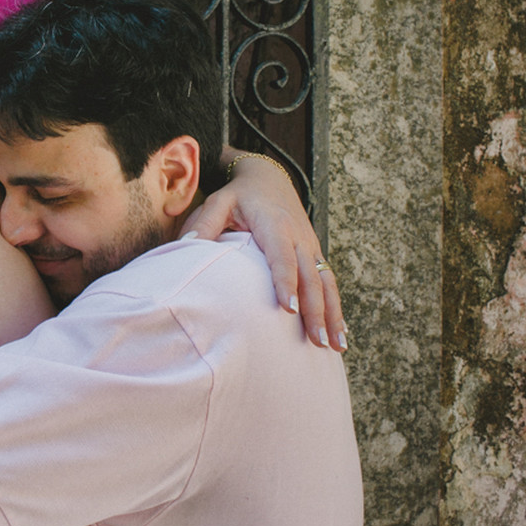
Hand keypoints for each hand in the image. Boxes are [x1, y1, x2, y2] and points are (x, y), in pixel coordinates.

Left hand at [181, 153, 346, 350]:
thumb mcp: (218, 201)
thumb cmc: (239, 196)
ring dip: (332, 314)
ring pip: (326, 282)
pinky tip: (338, 333)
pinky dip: (335, 307)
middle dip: (315, 309)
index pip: (282, 256)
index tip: (288, 308)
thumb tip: (187, 245)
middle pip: (310, 276)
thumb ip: (204, 223)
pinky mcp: (314, 254)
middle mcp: (299, 236)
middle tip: (316, 340)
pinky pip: (329, 282)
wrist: (268, 179)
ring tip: (336, 346)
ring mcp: (310, 246)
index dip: (286, 281)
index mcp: (274, 224)